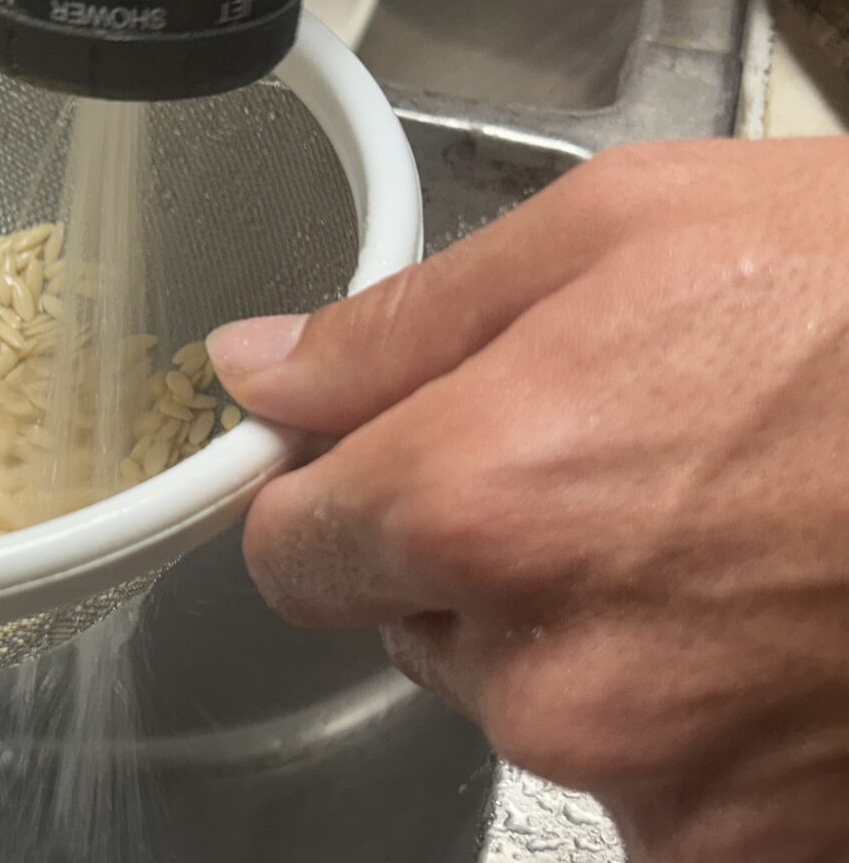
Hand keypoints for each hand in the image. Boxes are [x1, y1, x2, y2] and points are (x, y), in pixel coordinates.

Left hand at [208, 139, 848, 862]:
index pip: (289, 549)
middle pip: (410, 623)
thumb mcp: (612, 231)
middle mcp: (551, 669)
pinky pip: (649, 783)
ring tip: (723, 531)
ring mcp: (662, 779)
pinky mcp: (762, 844)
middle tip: (615, 463)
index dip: (325, 497)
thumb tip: (258, 371)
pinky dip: (685, 714)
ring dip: (585, 631)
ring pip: (530, 699)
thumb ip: (400, 324)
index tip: (376, 466)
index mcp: (483, 500)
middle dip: (470, 553)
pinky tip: (774, 620)